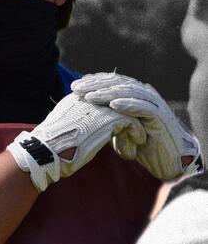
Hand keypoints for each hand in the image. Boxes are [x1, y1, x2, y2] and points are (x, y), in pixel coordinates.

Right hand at [6, 92, 143, 191]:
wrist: (43, 153)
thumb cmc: (48, 148)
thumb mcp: (61, 128)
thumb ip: (73, 122)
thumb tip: (78, 128)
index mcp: (76, 98)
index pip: (103, 94)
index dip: (116, 108)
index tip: (123, 122)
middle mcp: (87, 98)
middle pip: (118, 99)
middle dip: (128, 115)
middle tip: (136, 129)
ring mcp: (97, 107)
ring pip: (127, 110)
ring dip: (135, 126)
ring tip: (138, 140)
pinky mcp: (106, 120)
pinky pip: (131, 122)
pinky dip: (136, 134)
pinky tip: (136, 145)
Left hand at [71, 72, 201, 179]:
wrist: (169, 161)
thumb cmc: (143, 146)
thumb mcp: (119, 130)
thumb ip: (107, 120)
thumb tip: (85, 117)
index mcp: (134, 95)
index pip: (112, 82)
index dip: (94, 82)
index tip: (75, 86)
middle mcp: (144, 95)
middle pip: (118, 83)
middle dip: (96, 85)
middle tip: (76, 88)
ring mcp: (153, 104)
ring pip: (128, 92)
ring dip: (108, 94)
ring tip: (90, 96)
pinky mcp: (161, 116)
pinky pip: (143, 107)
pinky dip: (128, 105)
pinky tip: (113, 105)